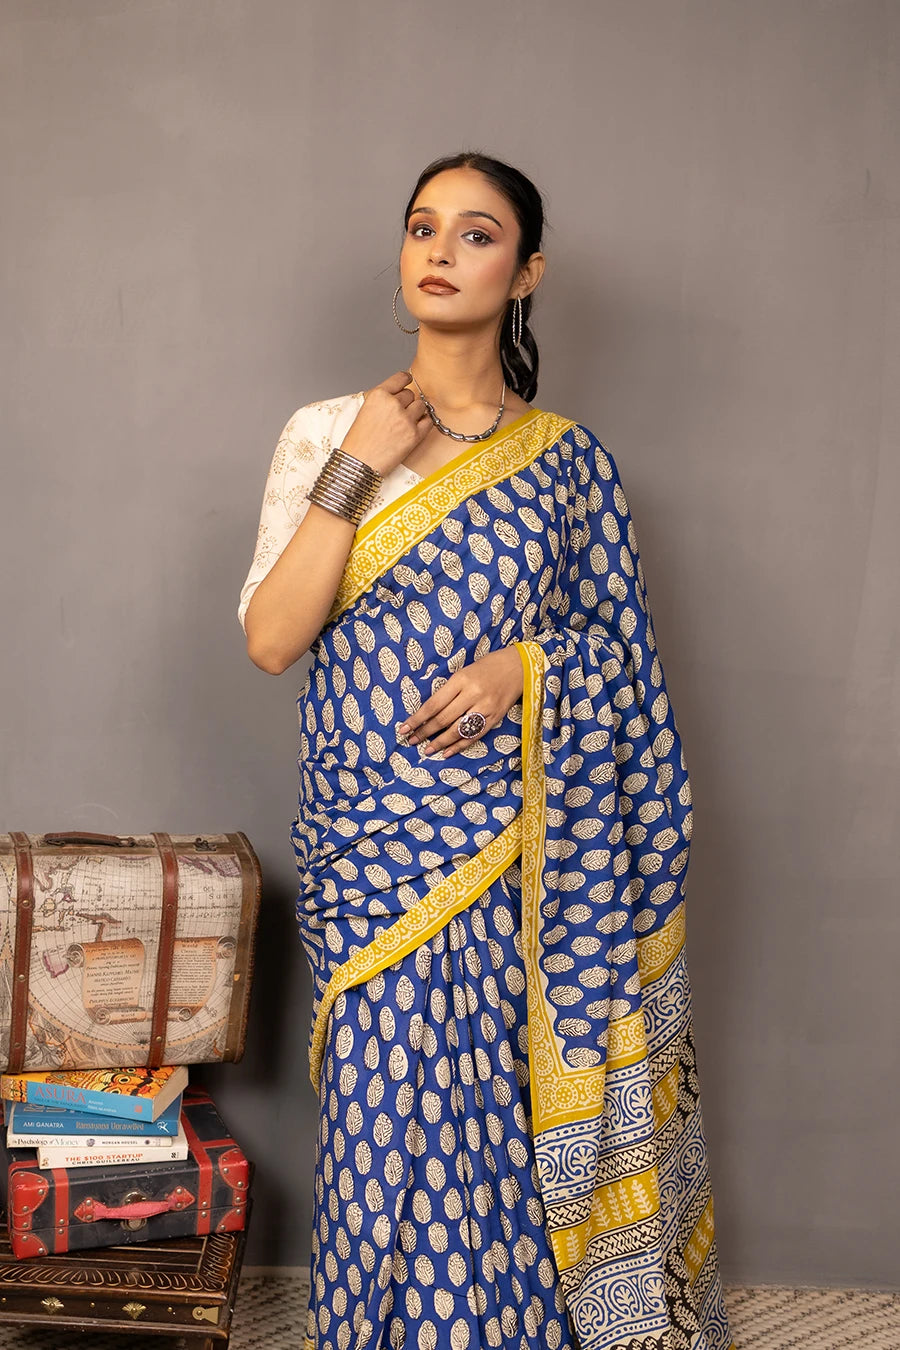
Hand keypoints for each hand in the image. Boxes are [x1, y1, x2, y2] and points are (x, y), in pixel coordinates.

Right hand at [341, 369, 430, 476]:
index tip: (408, 380)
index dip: (405, 379)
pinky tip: (415, 428)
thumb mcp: (365, 410)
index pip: (400, 378)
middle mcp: (393, 404)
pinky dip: (424, 423)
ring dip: (416, 412)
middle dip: (406, 402)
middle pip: (410, 394)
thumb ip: (382, 400)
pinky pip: (428, 421)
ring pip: (421, 406)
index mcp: (378, 395)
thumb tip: (397, 397)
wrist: (359, 463)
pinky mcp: (415, 435)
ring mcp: (406, 419)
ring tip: (405, 423)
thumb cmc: (358, 441)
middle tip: (399, 414)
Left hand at [397, 646, 524, 758]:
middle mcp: (473, 694)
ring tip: (427, 750)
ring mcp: (485, 708)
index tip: (404, 728)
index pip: (434, 704)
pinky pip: (474, 736)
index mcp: (461, 679)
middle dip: (425, 732)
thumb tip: (428, 713)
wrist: (519, 667)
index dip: (418, 718)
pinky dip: (459, 746)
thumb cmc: (487, 667)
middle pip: (444, 719)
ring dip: (440, 743)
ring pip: (458, 731)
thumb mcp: (464, 672)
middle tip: (412, 741)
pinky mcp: (495, 718)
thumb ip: (448, 691)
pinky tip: (447, 752)